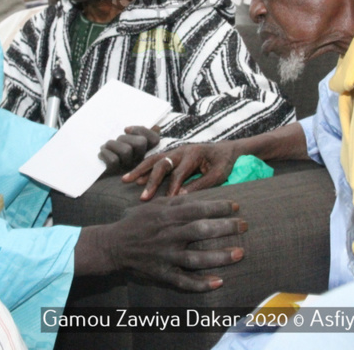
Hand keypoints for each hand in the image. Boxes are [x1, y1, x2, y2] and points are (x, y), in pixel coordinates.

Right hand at [79, 197, 245, 290]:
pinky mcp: (162, 274)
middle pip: (201, 231)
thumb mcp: (155, 206)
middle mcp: (168, 235)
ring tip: (240, 253)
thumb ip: (177, 203)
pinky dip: (201, 284)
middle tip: (244, 226)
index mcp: (167, 216)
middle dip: (225, 228)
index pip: (198, 209)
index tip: (236, 206)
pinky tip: (218, 282)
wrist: (113, 246)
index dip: (219, 207)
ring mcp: (165, 256)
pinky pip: (183, 282)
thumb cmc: (137, 223)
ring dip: (219, 257)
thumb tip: (199, 196)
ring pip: (196, 258)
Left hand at [99, 126, 160, 174]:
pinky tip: (102, 154)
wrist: (96, 170)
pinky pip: (114, 160)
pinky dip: (105, 153)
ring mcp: (129, 168)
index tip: (126, 129)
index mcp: (144, 151)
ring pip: (126, 150)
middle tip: (115, 141)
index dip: (141, 130)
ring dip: (112, 144)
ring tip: (106, 147)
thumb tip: (156, 127)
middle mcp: (139, 160)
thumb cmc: (111, 150)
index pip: (154, 139)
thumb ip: (141, 131)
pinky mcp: (117, 173)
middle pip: (141, 143)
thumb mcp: (125, 138)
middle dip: (124, 138)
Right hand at [122, 141, 239, 200]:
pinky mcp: (172, 155)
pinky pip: (154, 160)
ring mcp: (175, 151)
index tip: (166, 203)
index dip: (172, 188)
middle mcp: (181, 150)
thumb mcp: (218, 174)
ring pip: (154, 159)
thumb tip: (182, 197)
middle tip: (143, 197)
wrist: (228, 150)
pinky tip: (132, 177)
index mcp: (194, 154)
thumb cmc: (224, 163)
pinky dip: (142, 168)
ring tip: (125, 180)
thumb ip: (201, 184)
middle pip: (162, 164)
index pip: (179, 173)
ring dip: (140, 170)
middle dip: (151, 181)